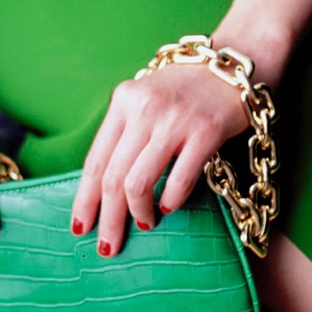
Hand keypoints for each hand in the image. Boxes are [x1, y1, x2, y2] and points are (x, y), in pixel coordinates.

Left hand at [71, 62, 249, 258]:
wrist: (230, 66)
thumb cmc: (185, 91)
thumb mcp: (146, 100)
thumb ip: (125, 133)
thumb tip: (103, 188)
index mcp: (123, 101)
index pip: (96, 160)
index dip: (85, 198)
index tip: (80, 227)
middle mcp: (145, 109)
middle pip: (113, 177)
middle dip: (108, 218)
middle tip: (108, 246)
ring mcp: (175, 120)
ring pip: (138, 182)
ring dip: (137, 213)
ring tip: (144, 224)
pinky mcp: (206, 130)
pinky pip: (179, 178)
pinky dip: (170, 201)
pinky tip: (169, 208)